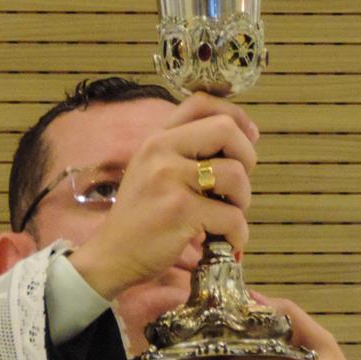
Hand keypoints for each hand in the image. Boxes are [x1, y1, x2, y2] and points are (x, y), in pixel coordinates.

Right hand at [69, 93, 258, 300]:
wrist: (112, 255)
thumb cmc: (140, 217)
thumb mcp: (152, 172)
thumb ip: (185, 153)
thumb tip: (244, 137)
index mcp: (156, 140)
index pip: (200, 103)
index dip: (235, 116)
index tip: (248, 138)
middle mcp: (160, 151)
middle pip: (226, 130)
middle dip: (247, 158)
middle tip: (236, 187)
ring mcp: (169, 180)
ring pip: (235, 174)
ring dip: (243, 200)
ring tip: (227, 217)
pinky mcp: (180, 211)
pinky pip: (232, 217)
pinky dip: (237, 235)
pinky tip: (225, 242)